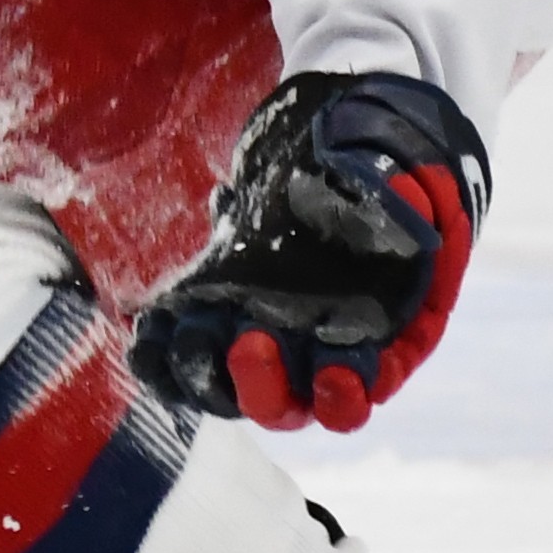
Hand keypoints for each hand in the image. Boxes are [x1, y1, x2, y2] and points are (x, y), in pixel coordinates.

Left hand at [131, 72, 488, 433]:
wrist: (339, 151)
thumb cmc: (386, 179)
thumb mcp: (408, 187)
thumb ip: (403, 204)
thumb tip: (403, 205)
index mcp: (366, 338)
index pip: (352, 394)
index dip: (342, 397)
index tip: (336, 376)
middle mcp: (304, 351)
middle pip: (279, 401)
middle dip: (263, 386)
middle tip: (251, 344)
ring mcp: (252, 330)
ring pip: (222, 384)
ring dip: (205, 371)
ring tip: (194, 331)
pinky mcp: (206, 305)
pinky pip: (173, 350)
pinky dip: (156, 351)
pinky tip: (145, 330)